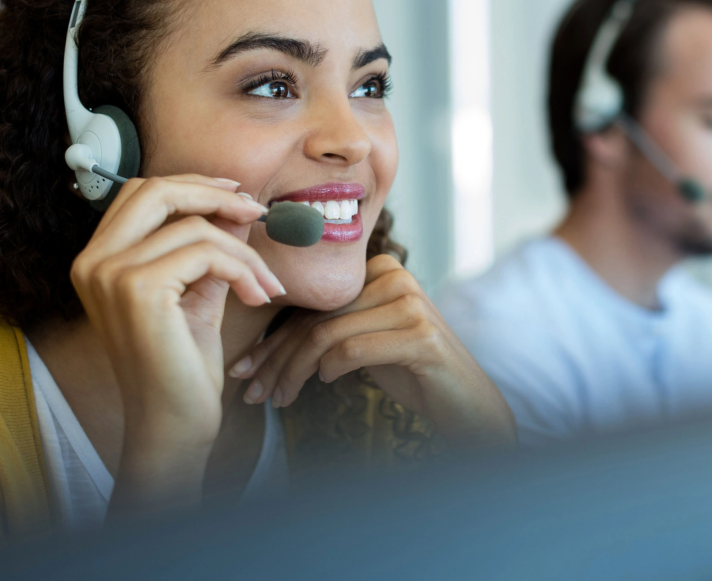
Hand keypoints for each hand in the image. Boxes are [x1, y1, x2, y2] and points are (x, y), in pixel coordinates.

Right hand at [70, 174, 283, 512]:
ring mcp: (110, 274)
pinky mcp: (138, 289)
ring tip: (266, 285)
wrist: (173, 422)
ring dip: (244, 252)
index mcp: (97, 260)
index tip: (237, 199)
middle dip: (214, 194)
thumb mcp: (198, 293)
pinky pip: (207, 253)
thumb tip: (238, 206)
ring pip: (195, 227)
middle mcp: (93, 262)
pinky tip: (257, 298)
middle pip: (156, 190)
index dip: (192, 186)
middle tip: (257, 213)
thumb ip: (210, 249)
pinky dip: (243, 271)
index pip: (141, 193)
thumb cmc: (183, 365)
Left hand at [230, 255, 515, 448]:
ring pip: (327, 335)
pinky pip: (353, 349)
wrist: (467, 402)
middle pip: (316, 319)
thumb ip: (333, 328)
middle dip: (275, 359)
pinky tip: (324, 386)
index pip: (313, 305)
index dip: (273, 339)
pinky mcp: (420, 335)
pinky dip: (330, 370)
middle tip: (250, 391)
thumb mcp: (368, 342)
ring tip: (277, 400)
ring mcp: (411, 304)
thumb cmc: (412, 373)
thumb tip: (268, 345)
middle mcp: (396, 277)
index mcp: (380, 270)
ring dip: (294, 373)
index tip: (244, 369)